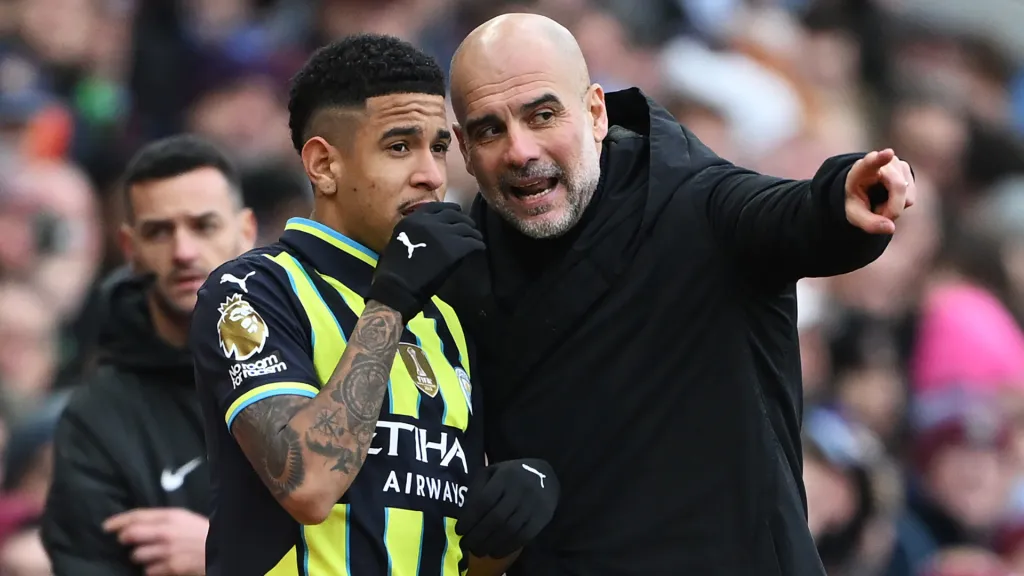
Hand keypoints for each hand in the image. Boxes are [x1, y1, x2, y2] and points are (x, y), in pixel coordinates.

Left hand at [103, 508, 208, 575]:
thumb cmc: (202, 533)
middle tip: (126, 541)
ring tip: (150, 555)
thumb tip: (137, 525)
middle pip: (131, 534)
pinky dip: (152, 570)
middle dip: (125, 539)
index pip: (137, 516)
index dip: (119, 520)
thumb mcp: (184, 519)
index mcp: (171, 516)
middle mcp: (166, 532)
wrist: (220, 548)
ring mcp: (167, 550)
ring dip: (140, 557)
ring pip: (137, 556)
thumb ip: (162, 520)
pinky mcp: (171, 567)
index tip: (106, 526)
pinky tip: (160, 566)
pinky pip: (149, 571)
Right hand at [368, 202, 484, 321]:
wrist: (397, 287)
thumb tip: (430, 231)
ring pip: (466, 228)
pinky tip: (480, 247)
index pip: (437, 207)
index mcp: (414, 219)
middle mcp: (429, 222)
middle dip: (464, 220)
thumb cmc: (394, 270)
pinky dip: (478, 244)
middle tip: (470, 226)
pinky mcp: (453, 248)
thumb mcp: (400, 240)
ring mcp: (443, 234)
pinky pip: (472, 242)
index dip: (450, 209)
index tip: (457, 212)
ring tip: (477, 238)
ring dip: (473, 233)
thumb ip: (415, 231)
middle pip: (454, 215)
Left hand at [456, 458, 559, 558]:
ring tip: (477, 551)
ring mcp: (533, 505)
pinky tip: (494, 552)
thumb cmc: (511, 475)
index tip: (459, 530)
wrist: (546, 475)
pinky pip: (523, 537)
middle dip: (477, 535)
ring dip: (490, 544)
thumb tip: (465, 513)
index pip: (484, 500)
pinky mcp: (542, 518)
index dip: (470, 518)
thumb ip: (478, 487)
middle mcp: (520, 490)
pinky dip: (507, 548)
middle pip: (496, 518)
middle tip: (465, 545)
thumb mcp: (493, 471)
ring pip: (509, 530)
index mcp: (505, 476)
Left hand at [844, 148, 915, 234]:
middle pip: (898, 187)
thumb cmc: (856, 200)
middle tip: (877, 215)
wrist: (862, 188)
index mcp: (862, 169)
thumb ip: (869, 223)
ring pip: (907, 197)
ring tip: (879, 204)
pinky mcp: (908, 172)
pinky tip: (889, 199)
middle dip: (892, 209)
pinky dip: (900, 206)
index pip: (871, 162)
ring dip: (894, 209)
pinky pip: (910, 199)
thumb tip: (890, 228)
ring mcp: (898, 165)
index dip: (880, 159)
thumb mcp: (854, 215)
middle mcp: (883, 163)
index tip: (888, 153)